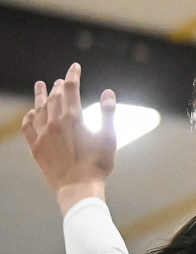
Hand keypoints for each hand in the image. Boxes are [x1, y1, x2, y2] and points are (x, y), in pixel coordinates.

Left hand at [21, 62, 116, 210]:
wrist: (78, 186)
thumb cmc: (98, 164)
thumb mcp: (109, 137)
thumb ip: (108, 113)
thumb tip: (108, 93)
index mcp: (74, 118)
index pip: (71, 89)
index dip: (73, 75)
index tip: (75, 67)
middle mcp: (55, 122)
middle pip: (54, 96)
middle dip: (59, 86)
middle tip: (62, 80)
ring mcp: (43, 134)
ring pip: (39, 108)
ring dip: (40, 96)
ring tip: (40, 85)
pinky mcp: (36, 147)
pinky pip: (28, 127)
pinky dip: (29, 117)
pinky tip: (31, 113)